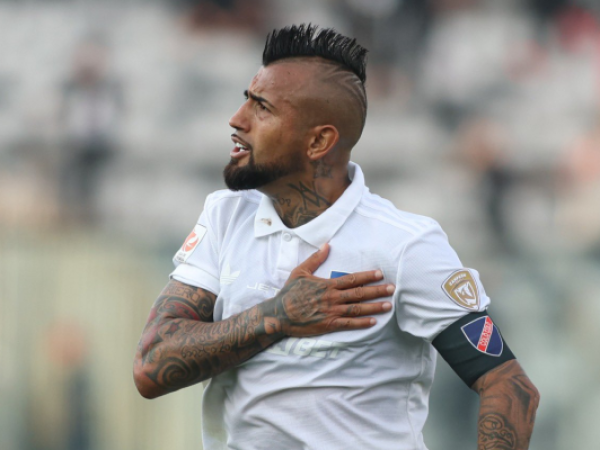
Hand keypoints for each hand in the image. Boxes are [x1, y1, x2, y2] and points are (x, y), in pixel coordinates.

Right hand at [272, 244, 393, 336]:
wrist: (279, 314)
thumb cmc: (289, 293)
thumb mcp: (300, 272)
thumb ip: (315, 258)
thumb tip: (327, 245)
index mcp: (327, 284)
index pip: (351, 279)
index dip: (367, 276)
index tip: (380, 274)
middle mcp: (332, 298)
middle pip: (359, 293)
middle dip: (377, 291)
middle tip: (392, 289)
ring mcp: (331, 312)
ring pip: (357, 309)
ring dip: (374, 307)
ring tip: (388, 305)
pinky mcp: (328, 325)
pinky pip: (348, 324)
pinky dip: (361, 323)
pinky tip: (373, 321)